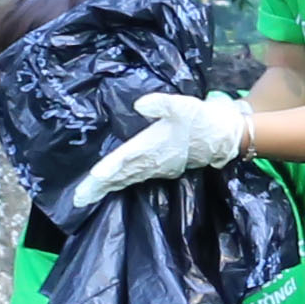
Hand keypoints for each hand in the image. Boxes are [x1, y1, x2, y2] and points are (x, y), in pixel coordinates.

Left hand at [68, 89, 252, 209]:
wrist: (225, 135)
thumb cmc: (203, 119)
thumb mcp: (184, 106)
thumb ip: (162, 104)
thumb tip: (139, 104)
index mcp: (152, 147)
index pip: (124, 160)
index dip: (108, 169)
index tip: (93, 179)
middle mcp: (152, 161)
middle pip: (120, 176)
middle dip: (100, 187)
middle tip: (78, 199)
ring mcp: (157, 167)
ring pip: (127, 179)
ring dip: (108, 187)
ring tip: (88, 195)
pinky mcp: (162, 167)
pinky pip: (135, 178)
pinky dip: (120, 182)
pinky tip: (112, 183)